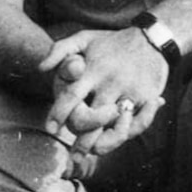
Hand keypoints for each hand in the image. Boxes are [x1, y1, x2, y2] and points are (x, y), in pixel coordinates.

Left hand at [37, 28, 169, 152]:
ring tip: (93, 152)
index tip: (51, 129)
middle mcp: (109, 81)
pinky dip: (128, 132)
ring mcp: (129, 90)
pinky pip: (138, 123)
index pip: (70, 95)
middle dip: (80, 139)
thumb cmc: (111, 42)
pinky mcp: (147, 97)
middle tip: (74, 153)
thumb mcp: (84, 38)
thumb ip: (60, 50)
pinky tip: (117, 138)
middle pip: (89, 118)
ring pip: (112, 127)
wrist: (150, 38)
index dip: (58, 114)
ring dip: (102, 144)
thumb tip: (41, 68)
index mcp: (92, 69)